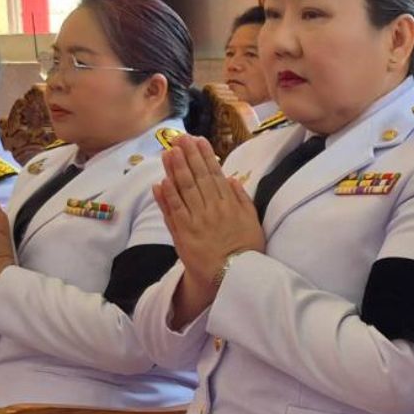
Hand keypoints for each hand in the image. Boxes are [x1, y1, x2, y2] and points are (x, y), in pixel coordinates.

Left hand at [153, 136, 264, 325]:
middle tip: (179, 138)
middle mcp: (212, 208)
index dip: (205, 156)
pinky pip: (174, 211)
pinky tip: (161, 181)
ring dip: (175, 169)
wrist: (234, 275)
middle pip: (197, 177)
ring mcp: (197, 220)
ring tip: (168, 152)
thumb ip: (243, 199)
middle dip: (188, 155)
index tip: (198, 140)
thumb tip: (231, 179)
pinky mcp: (184, 233)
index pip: (214, 174)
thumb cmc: (246, 250)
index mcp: (230, 204)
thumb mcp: (253, 222)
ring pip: (184, 189)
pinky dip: (167, 196)